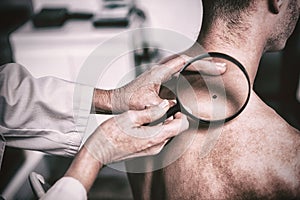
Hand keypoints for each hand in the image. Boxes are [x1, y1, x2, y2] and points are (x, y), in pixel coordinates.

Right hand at [84, 100, 188, 163]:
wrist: (97, 152)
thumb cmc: (109, 136)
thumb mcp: (130, 117)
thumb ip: (151, 112)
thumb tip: (165, 105)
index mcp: (155, 137)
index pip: (181, 126)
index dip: (182, 114)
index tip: (175, 105)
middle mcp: (156, 146)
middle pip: (175, 130)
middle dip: (172, 117)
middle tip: (162, 106)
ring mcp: (151, 150)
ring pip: (166, 133)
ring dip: (164, 122)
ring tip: (153, 112)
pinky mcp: (145, 150)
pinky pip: (158, 138)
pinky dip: (157, 128)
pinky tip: (145, 121)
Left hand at [110, 55, 226, 111]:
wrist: (115, 101)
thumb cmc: (127, 101)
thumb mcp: (147, 106)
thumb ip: (163, 107)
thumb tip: (177, 108)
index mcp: (159, 72)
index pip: (185, 62)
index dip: (203, 65)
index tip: (218, 68)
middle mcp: (160, 71)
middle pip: (188, 62)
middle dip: (205, 64)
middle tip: (222, 68)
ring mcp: (160, 75)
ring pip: (184, 67)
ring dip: (199, 69)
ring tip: (214, 72)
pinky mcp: (159, 81)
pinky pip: (179, 75)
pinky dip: (190, 75)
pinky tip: (197, 80)